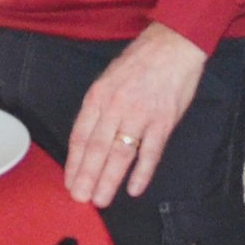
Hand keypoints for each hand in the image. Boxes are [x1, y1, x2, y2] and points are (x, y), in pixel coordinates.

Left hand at [65, 24, 205, 208]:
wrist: (174, 45)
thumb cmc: (140, 62)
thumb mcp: (109, 78)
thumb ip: (99, 108)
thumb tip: (89, 140)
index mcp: (99, 96)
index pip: (81, 136)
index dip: (74, 162)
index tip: (70, 182)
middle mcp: (116, 106)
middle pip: (97, 148)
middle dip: (87, 176)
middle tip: (80, 198)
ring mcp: (140, 114)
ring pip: (120, 153)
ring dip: (109, 179)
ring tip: (101, 199)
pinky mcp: (163, 121)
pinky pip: (151, 152)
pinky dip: (142, 172)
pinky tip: (134, 189)